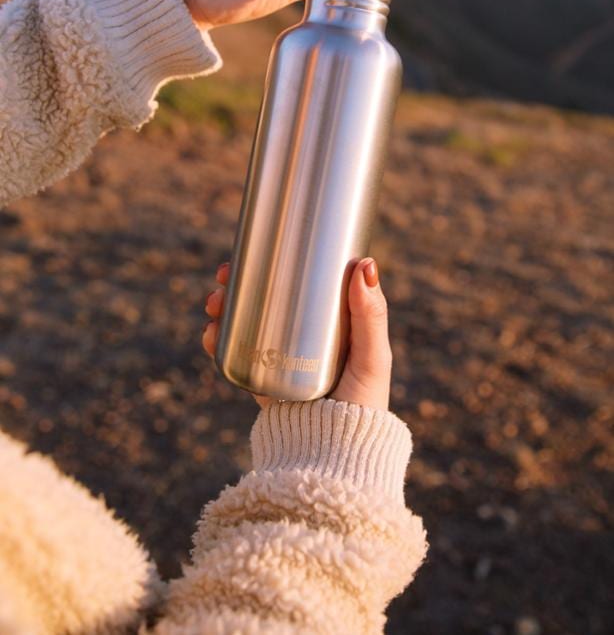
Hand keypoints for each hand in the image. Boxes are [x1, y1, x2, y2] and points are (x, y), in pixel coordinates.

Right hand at [203, 257, 391, 410]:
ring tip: (213, 302)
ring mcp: (282, 358)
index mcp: (334, 324)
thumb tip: (365, 262)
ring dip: (224, 306)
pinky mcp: (263, 382)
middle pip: (266, 297)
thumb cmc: (362, 409)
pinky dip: (218, 342)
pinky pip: (236, 355)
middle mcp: (305, 336)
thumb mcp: (371, 358)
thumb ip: (370, 316)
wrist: (331, 463)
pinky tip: (209, 333)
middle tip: (224, 274)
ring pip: (246, 321)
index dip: (279, 260)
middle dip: (240, 280)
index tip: (260, 244)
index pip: (304, 281)